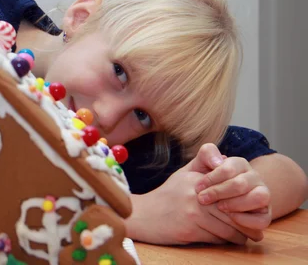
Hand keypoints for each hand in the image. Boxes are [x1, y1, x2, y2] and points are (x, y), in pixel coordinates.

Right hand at [126, 164, 261, 244]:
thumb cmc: (165, 197)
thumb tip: (226, 160)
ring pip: (228, 226)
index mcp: (196, 180)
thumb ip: (203, 162)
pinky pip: (216, 237)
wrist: (142, 215)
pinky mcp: (189, 230)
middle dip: (246, 221)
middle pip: (232, 210)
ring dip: (239, 234)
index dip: (244, 202)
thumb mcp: (183, 174)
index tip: (253, 209)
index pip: (230, 190)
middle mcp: (196, 194)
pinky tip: (229, 241)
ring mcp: (192, 212)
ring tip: (247, 237)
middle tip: (258, 230)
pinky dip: (226, 241)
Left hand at [193, 143, 271, 231]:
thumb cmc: (202, 183)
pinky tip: (230, 217)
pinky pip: (262, 220)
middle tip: (203, 199)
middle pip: (242, 183)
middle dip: (219, 192)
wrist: (203, 203)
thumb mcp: (199, 166)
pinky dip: (245, 220)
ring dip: (236, 204)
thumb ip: (207, 154)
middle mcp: (255, 178)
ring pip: (260, 198)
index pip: (229, 169)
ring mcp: (263, 196)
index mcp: (240, 164)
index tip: (198, 187)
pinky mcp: (264, 216)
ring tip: (220, 207)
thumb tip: (218, 162)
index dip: (212, 178)